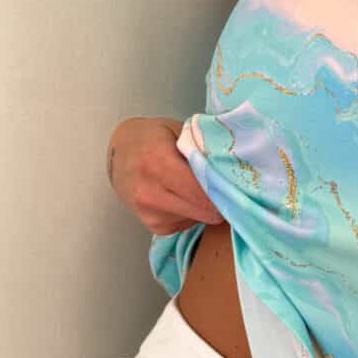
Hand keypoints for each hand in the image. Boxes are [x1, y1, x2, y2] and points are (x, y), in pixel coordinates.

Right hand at [106, 115, 223, 232]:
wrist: (118, 152)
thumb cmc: (152, 136)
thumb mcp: (178, 131)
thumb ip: (201, 149)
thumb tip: (230, 170)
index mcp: (157, 164)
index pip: (202, 190)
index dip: (224, 188)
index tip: (238, 183)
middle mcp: (149, 193)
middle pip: (204, 210)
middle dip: (220, 200)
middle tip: (227, 186)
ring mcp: (149, 213)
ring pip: (199, 219)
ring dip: (206, 207)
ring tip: (199, 187)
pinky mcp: (153, 226)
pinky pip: (188, 224)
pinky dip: (193, 212)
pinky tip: (185, 196)